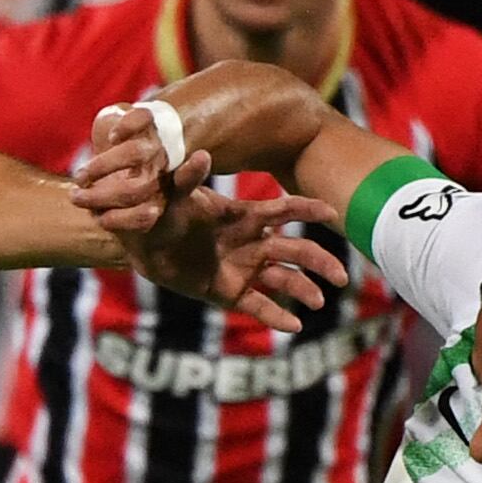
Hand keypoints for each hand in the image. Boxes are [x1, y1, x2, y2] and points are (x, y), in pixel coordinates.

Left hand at [75, 105, 348, 332]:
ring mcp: (243, 269)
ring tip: (318, 302)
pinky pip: (258, 305)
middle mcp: (251, 243)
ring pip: (283, 279)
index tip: (332, 213)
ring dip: (304, 289)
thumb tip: (201, 156)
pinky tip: (294, 326)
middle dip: (320, 261)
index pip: (285, 211)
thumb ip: (187, 178)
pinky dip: (276, 316)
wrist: (141, 242)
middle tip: (341, 276)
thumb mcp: (172, 195)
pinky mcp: (229, 293)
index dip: (309, 211)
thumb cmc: (159, 211)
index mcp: (245, 217)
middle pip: (296, 251)